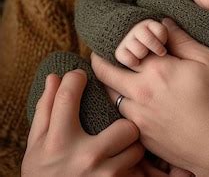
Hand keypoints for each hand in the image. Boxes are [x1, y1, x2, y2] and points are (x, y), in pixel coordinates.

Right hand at [21, 68, 144, 176]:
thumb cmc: (42, 175)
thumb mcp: (36, 146)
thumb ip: (45, 110)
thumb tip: (55, 76)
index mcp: (59, 142)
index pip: (68, 95)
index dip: (75, 78)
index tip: (80, 76)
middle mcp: (84, 158)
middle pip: (124, 125)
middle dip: (122, 124)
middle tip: (116, 126)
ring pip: (136, 149)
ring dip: (130, 149)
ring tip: (119, 150)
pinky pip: (138, 173)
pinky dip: (133, 170)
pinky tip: (122, 167)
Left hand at [91, 19, 208, 176]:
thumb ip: (182, 41)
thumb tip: (164, 23)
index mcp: (158, 70)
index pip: (124, 48)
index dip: (122, 39)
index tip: (121, 35)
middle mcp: (142, 94)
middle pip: (106, 74)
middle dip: (101, 60)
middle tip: (103, 53)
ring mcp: (141, 119)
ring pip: (112, 96)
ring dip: (111, 84)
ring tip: (119, 76)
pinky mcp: (144, 139)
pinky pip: (122, 117)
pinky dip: (122, 106)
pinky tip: (134, 102)